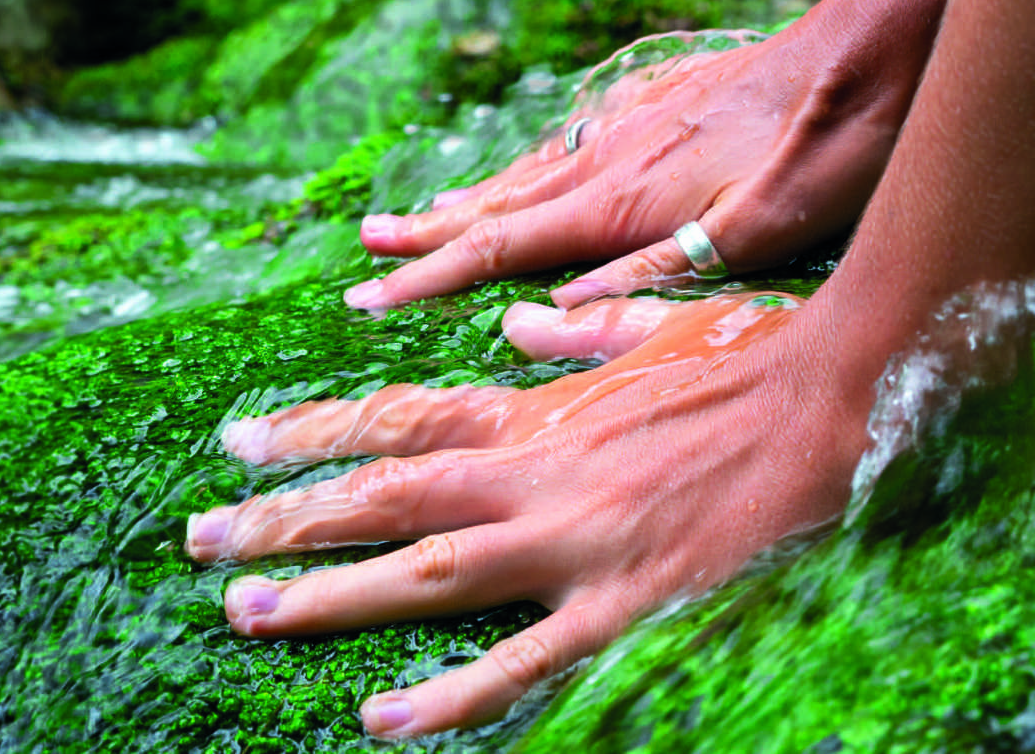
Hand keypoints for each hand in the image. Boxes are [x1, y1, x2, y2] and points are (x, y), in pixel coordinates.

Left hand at [185, 292, 864, 736]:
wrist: (836, 401)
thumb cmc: (745, 362)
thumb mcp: (649, 331)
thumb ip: (573, 331)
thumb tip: (517, 321)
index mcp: (531, 412)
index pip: (392, 419)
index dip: (306, 431)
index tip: (233, 441)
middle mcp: (529, 477)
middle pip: (378, 496)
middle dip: (280, 519)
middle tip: (198, 542)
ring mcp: (569, 545)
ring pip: (422, 573)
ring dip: (327, 595)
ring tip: (242, 612)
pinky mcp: (621, 608)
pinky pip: (522, 661)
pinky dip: (452, 697)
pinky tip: (385, 725)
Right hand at [343, 25, 915, 310]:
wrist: (874, 48)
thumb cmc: (826, 147)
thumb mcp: (756, 234)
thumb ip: (652, 273)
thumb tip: (553, 309)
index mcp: (619, 204)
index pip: (498, 250)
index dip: (428, 278)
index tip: (367, 300)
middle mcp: (608, 162)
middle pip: (493, 209)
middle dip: (423, 240)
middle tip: (363, 258)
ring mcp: (627, 130)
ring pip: (523, 177)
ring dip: (461, 205)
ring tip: (411, 220)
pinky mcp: (655, 110)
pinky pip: (563, 150)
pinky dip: (519, 173)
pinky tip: (517, 176)